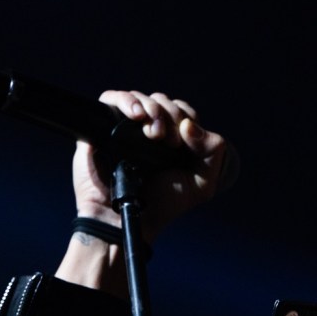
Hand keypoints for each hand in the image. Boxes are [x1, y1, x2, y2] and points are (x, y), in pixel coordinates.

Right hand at [72, 90, 227, 242]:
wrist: (129, 218)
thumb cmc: (163, 203)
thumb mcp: (202, 182)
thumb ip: (213, 152)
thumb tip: (190, 125)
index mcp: (173, 139)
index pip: (183, 111)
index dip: (187, 117)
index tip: (184, 142)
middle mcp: (149, 130)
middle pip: (163, 101)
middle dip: (171, 115)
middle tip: (170, 142)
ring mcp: (126, 127)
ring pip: (141, 98)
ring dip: (153, 109)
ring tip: (154, 134)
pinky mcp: (103, 127)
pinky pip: (112, 98)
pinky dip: (127, 101)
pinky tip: (137, 115)